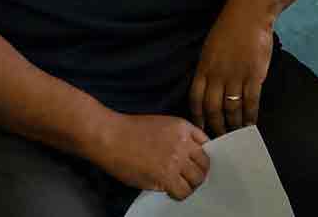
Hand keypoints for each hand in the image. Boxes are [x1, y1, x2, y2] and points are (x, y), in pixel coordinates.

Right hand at [89, 114, 209, 200]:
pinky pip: (183, 191)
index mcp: (183, 127)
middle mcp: (183, 143)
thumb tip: (188, 154)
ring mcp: (175, 160)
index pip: (207, 145)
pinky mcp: (165, 176)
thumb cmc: (130, 130)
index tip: (198, 165)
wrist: (111, 137)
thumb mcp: (161, 124)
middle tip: (189, 178)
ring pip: (196, 180)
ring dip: (189, 185)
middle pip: (205, 164)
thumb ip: (178, 136)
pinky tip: (170, 191)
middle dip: (198, 173)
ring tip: (179, 186)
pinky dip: (179, 194)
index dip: (202, 157)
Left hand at [190, 0, 273, 136]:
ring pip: (232, 108)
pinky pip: (250, 102)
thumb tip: (208, 87)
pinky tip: (251, 124)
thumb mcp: (210, 48)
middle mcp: (217, 76)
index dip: (197, 117)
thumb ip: (208, 69)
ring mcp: (236, 77)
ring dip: (233, 124)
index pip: (195, 99)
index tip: (201, 129)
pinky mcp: (253, 76)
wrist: (249, 15)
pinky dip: (250, 116)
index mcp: (203, 68)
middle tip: (220, 137)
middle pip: (213, 108)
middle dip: (215, 125)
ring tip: (236, 135)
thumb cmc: (229, 28)